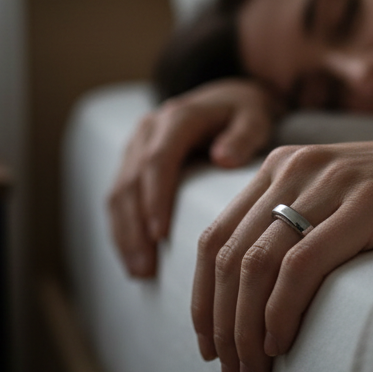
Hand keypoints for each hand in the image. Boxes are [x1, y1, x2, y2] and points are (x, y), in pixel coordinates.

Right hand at [107, 78, 280, 277]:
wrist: (229, 99)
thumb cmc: (246, 113)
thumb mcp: (254, 117)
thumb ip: (244, 134)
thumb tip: (223, 158)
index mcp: (177, 118)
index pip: (158, 160)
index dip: (156, 198)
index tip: (160, 235)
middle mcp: (149, 130)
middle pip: (131, 182)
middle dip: (135, 228)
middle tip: (146, 268)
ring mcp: (136, 146)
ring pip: (118, 193)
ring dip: (124, 235)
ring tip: (139, 273)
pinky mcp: (132, 162)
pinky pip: (119, 198)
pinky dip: (122, 230)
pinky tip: (132, 260)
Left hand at [191, 127, 372, 371]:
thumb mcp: (346, 203)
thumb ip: (301, 227)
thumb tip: (256, 299)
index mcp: (283, 166)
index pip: (214, 238)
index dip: (202, 300)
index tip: (209, 350)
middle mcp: (297, 167)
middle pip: (227, 256)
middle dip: (220, 326)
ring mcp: (332, 182)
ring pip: (255, 265)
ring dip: (245, 331)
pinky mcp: (368, 203)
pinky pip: (301, 265)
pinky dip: (280, 311)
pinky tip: (281, 344)